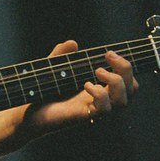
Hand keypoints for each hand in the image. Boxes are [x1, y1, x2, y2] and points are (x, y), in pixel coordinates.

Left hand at [22, 40, 138, 133]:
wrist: (26, 112)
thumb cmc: (41, 93)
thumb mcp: (52, 69)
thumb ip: (61, 54)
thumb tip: (72, 43)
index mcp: (99, 87)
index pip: (127, 80)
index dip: (125, 65)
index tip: (109, 53)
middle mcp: (100, 100)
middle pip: (132, 88)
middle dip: (126, 69)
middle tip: (107, 57)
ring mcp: (94, 110)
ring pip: (123, 101)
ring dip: (116, 82)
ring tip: (97, 72)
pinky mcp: (84, 117)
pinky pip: (105, 110)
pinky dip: (100, 94)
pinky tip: (86, 85)